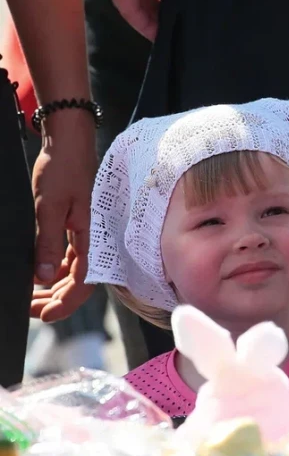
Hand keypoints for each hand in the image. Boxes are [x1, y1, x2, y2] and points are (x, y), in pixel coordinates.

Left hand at [30, 111, 97, 321]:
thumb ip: (47, 244)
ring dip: (51, 288)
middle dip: (53, 300)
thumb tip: (40, 277)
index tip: (44, 315)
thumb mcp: (49, 207)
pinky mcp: (76, 227)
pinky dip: (52, 270)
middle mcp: (92, 241)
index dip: (65, 304)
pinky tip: (37, 273)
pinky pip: (68, 258)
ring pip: (71, 273)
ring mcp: (84, 235)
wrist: (69, 140)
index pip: (83, 283)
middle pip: (77, 283)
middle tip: (28, 309)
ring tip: (29, 296)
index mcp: (91, 238)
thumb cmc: (63, 168)